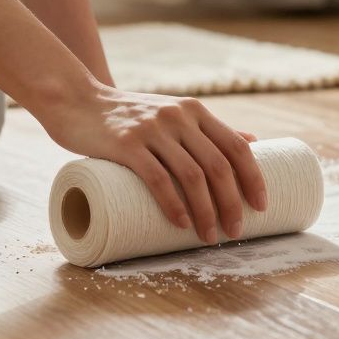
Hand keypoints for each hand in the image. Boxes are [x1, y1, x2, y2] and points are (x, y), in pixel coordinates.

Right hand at [39, 85, 266, 243]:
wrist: (76, 101)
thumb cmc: (129, 117)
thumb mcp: (173, 114)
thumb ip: (207, 128)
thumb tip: (252, 141)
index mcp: (195, 111)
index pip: (236, 146)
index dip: (254, 178)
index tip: (262, 207)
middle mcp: (178, 116)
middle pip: (218, 165)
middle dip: (233, 203)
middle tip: (235, 231)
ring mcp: (152, 129)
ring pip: (192, 175)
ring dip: (206, 211)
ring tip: (209, 237)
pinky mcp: (125, 144)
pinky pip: (157, 177)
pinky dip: (173, 203)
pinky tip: (181, 223)